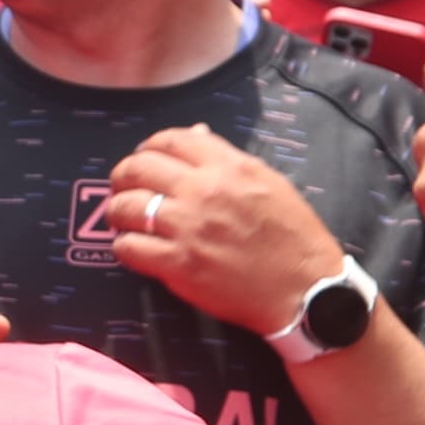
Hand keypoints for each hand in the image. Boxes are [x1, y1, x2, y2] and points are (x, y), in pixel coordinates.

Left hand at [104, 127, 347, 333]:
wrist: (305, 290)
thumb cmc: (293, 237)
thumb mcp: (268, 182)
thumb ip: (227, 158)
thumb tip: (194, 135)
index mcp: (228, 167)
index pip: (170, 140)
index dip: (149, 147)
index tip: (145, 159)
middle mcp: (203, 191)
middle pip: (139, 167)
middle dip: (124, 175)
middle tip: (124, 187)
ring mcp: (188, 228)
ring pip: (126, 207)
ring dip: (119, 211)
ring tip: (124, 218)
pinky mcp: (178, 264)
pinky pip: (129, 247)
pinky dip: (125, 246)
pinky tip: (135, 248)